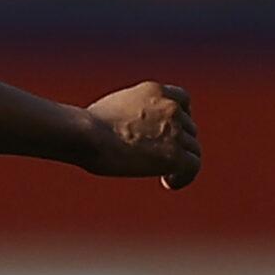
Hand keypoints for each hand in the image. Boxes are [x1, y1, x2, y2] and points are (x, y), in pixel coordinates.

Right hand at [83, 82, 200, 190]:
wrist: (84, 135)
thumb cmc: (81, 128)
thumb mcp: (109, 109)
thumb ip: (129, 115)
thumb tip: (125, 134)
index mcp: (155, 91)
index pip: (183, 100)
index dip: (180, 118)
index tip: (169, 132)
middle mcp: (170, 107)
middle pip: (188, 129)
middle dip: (177, 144)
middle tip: (158, 160)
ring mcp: (175, 130)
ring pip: (192, 149)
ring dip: (180, 162)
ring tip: (164, 176)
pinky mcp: (174, 154)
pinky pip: (193, 167)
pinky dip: (184, 177)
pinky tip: (168, 183)